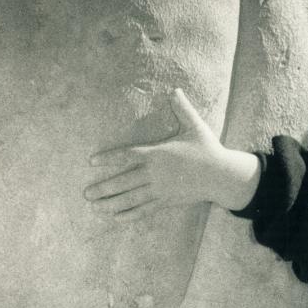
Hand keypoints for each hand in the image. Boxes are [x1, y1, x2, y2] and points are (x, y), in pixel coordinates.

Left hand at [84, 89, 260, 219]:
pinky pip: (144, 210)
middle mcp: (155, 174)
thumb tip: (175, 89)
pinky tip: (115, 218)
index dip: (108, 159)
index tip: (91, 162)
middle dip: (103, 188)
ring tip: (94, 207)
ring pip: (131, 199)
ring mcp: (160, 190)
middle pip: (123, 182)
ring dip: (110, 204)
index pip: (127, 156)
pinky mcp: (166, 202)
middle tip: (86, 193)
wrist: (222, 176)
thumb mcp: (195, 126)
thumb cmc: (208, 150)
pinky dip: (129, 215)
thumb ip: (182, 108)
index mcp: (157, 154)